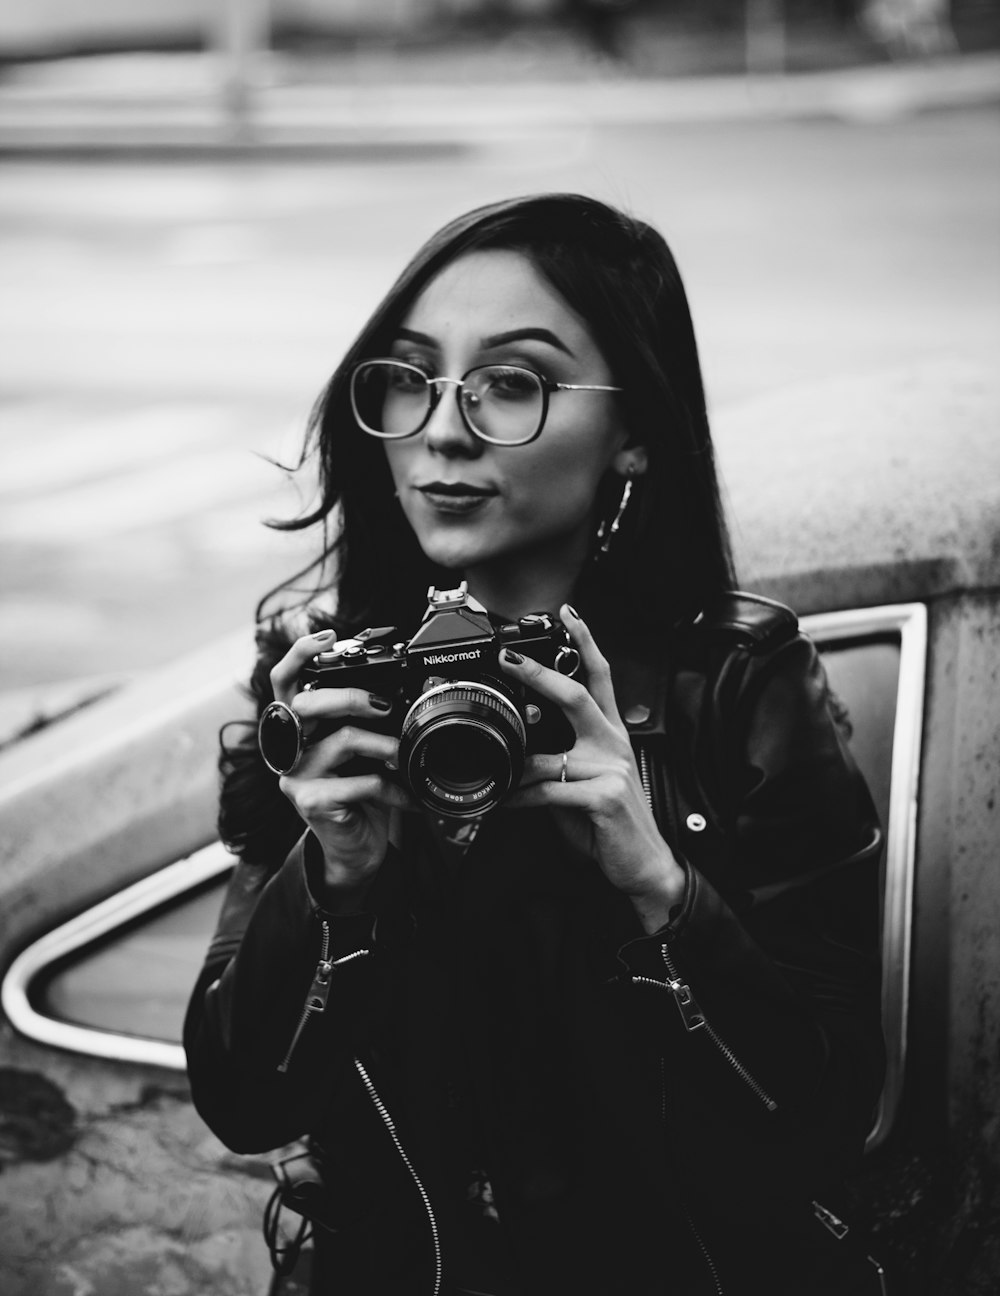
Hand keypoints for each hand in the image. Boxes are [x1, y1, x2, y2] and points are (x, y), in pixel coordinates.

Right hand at [269, 629, 413, 902]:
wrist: (356, 848)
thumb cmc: (360, 792)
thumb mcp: (361, 750)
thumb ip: (362, 721)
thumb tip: (395, 692)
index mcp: (298, 727)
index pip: (284, 681)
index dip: (300, 654)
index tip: (328, 637)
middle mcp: (289, 747)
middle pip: (307, 705)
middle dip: (351, 697)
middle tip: (385, 706)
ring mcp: (295, 776)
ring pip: (342, 742)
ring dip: (384, 746)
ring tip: (404, 756)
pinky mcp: (311, 802)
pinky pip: (361, 783)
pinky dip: (394, 788)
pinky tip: (408, 796)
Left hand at [500, 606, 685, 933]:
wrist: (645, 866)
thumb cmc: (610, 826)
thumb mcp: (581, 786)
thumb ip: (555, 763)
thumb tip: (519, 752)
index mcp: (611, 735)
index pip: (600, 676)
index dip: (585, 641)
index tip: (568, 614)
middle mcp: (613, 744)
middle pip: (578, 695)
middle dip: (540, 674)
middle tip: (509, 658)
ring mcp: (611, 768)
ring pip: (548, 756)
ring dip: (514, 770)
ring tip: (492, 775)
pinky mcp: (604, 796)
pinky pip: (548, 791)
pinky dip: (521, 799)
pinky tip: (508, 803)